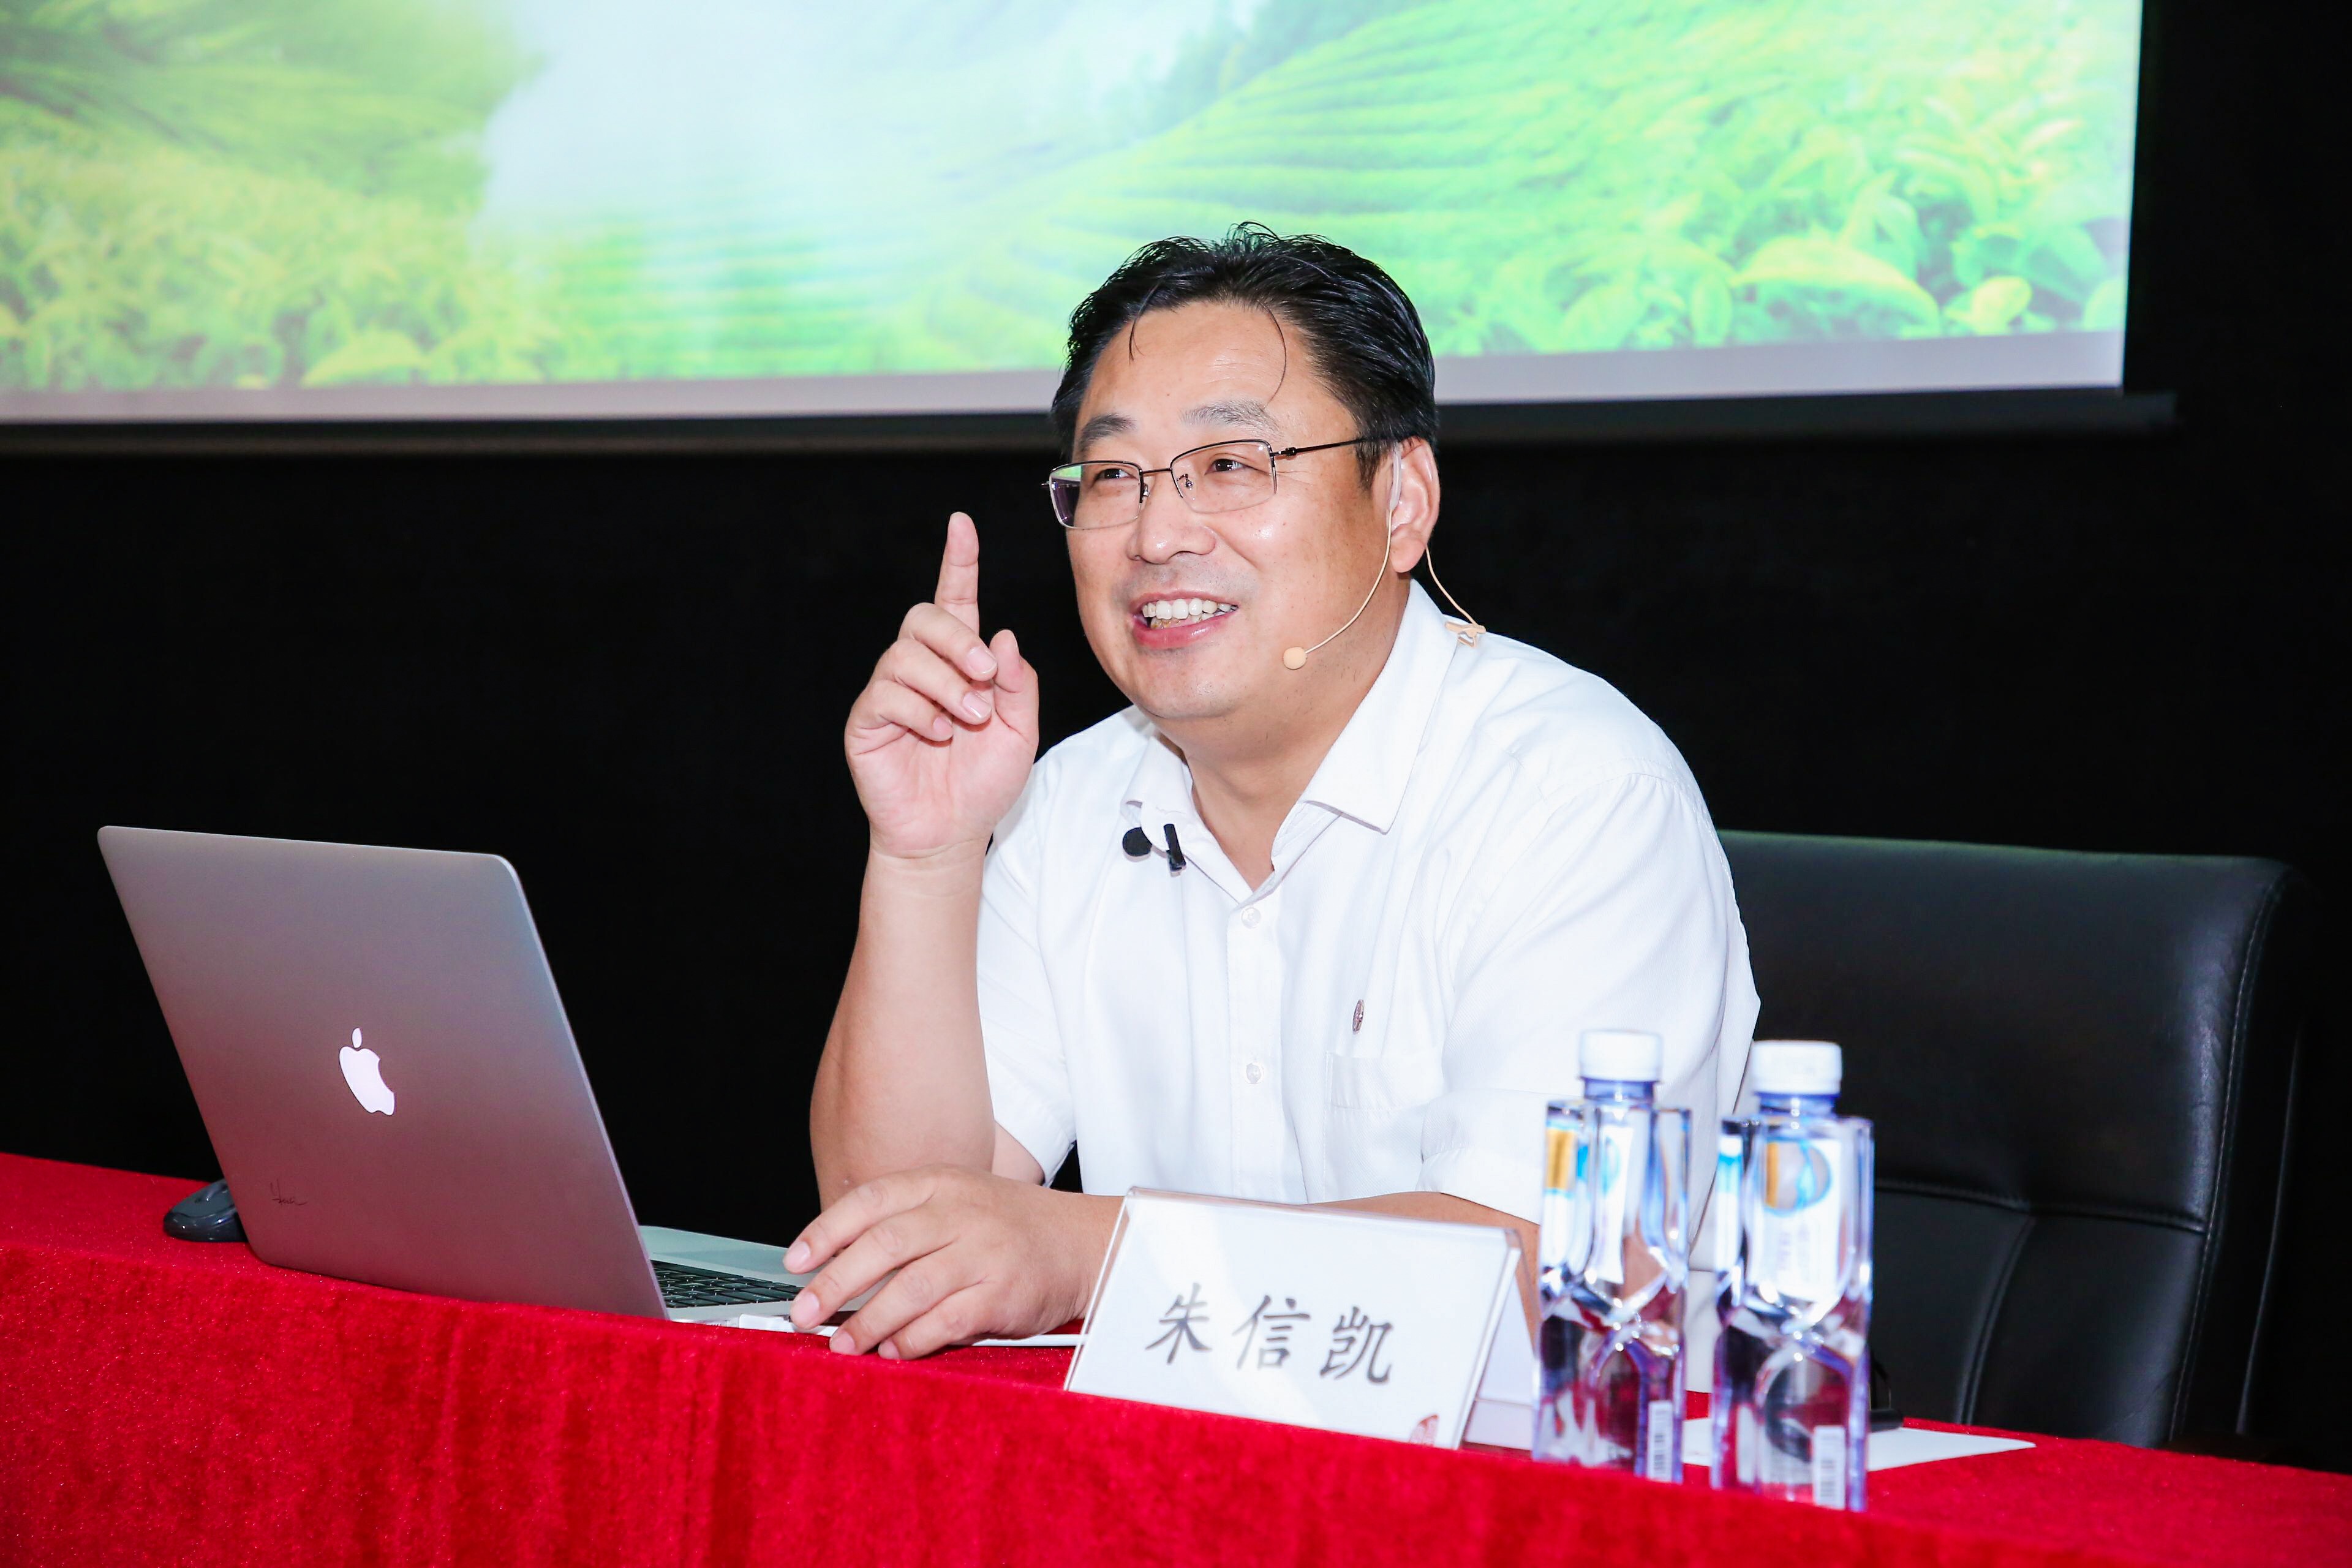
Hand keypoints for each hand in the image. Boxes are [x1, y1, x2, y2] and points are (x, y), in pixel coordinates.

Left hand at [782, 1166, 1117, 1357]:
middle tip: (805, 1313)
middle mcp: (960, 1212)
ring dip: (868, 1321)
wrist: (1083, 1244)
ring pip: (910, 1288)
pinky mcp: (1001, 1293)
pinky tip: (894, 1351)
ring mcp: (983, 1252)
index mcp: (942, 1184)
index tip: (795, 1262)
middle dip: (836, 1282)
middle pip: (883, 1244)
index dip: (826, 1231)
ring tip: (844, 1343)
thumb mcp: (959, 1202)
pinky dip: (912, 1340)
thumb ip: (906, 1224)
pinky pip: (945, 1321)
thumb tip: (838, 1266)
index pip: (871, 1200)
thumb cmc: (1010, 1228)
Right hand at [845, 513, 1038, 861]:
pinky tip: (936, 735)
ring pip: (906, 654)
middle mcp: (921, 667)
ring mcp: (890, 691)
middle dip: (959, 639)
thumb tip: (1004, 637)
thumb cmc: (983, 781)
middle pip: (925, 616)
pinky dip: (919, 711)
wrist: (950, 833)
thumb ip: (1019, 684)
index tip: (961, 525)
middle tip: (987, 676)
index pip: (956, 600)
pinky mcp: (867, 719)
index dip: (958, 561)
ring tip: (968, 718)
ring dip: (946, 683)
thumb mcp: (1020, 731)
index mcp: (960, 661)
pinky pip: (887, 694)